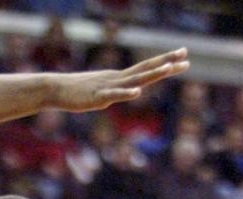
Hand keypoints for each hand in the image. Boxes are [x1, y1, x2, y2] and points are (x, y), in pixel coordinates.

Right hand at [52, 50, 188, 111]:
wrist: (56, 89)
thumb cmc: (78, 92)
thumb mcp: (103, 91)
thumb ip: (117, 91)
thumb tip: (129, 91)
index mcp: (121, 78)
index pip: (147, 68)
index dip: (166, 62)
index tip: (184, 55)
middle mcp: (118, 79)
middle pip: (146, 70)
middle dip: (167, 63)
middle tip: (186, 56)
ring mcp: (108, 87)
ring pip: (134, 80)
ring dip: (152, 74)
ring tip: (169, 68)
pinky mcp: (97, 98)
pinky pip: (114, 96)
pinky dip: (126, 94)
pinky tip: (137, 92)